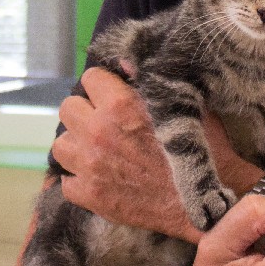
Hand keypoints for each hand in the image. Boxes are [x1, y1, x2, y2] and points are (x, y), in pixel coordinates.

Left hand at [52, 67, 202, 241]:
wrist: (203, 204)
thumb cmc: (201, 151)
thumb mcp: (185, 106)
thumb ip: (151, 83)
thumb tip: (125, 62)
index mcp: (120, 105)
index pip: (89, 78)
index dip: (102, 85)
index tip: (112, 94)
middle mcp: (98, 132)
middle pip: (68, 108)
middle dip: (85, 112)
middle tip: (102, 122)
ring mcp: (90, 166)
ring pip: (61, 145)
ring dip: (77, 146)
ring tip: (97, 151)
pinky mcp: (90, 196)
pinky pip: (66, 182)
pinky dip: (80, 180)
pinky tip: (99, 178)